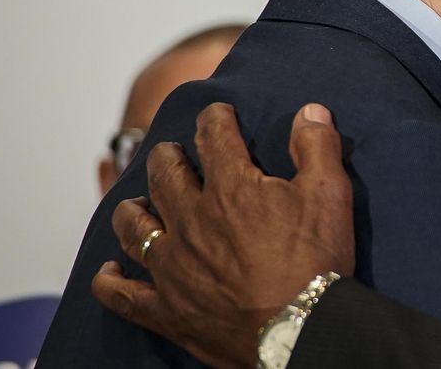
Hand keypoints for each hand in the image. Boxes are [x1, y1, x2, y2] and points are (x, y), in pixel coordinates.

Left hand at [92, 102, 354, 367]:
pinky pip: (121, 294)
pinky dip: (110, 280)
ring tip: (138, 202)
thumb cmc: (316, 260)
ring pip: (133, 226)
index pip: (213, 136)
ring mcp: (171, 265)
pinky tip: (109, 270)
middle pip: (165, 174)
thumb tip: (309, 111)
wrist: (300, 328)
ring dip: (133, 208)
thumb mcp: (330, 193)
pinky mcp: (165, 308)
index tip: (218, 114)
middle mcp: (190, 219)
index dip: (215, 118)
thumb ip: (317, 145)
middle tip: (174, 154)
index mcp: (230, 187)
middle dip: (169, 156)